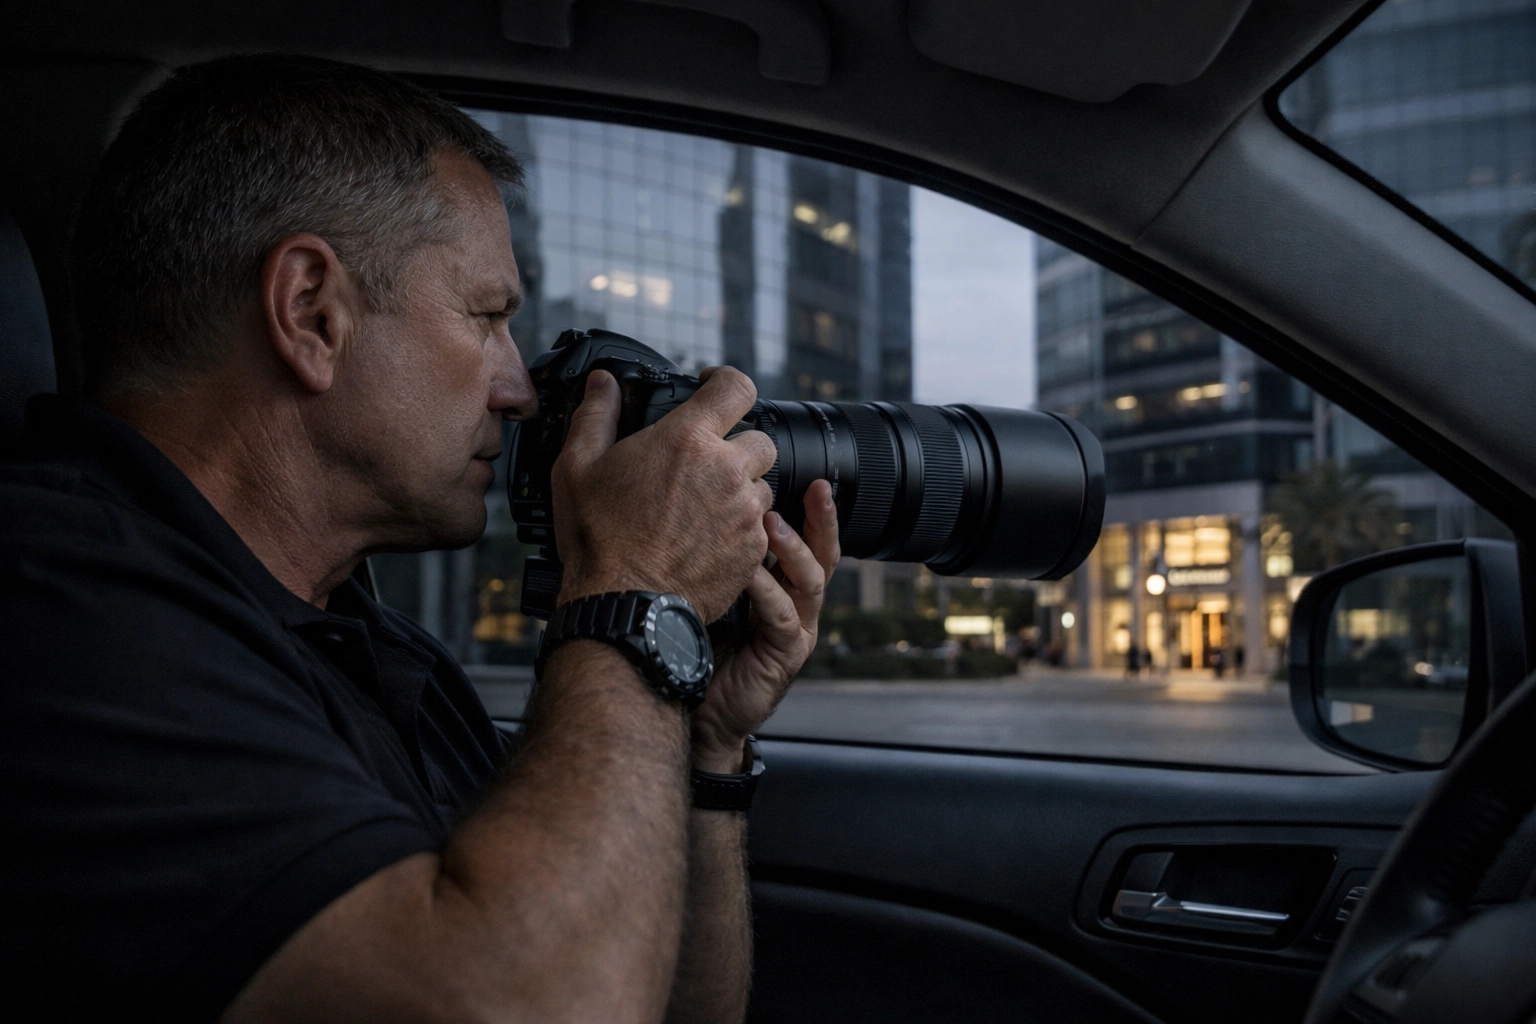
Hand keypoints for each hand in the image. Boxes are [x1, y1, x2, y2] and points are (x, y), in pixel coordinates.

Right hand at [550, 366, 776, 622]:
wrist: (625, 604)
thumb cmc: (599, 538)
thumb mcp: (577, 467)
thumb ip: (596, 414)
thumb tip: (604, 383)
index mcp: (688, 439)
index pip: (736, 387)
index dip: (725, 382)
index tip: (711, 389)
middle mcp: (726, 470)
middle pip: (759, 439)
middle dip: (736, 445)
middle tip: (704, 463)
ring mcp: (745, 512)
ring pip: (762, 486)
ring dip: (740, 490)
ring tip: (702, 507)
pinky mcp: (753, 549)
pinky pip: (760, 527)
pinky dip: (740, 529)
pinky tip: (706, 539)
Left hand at [691, 480, 839, 770]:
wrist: (689, 709)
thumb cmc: (692, 647)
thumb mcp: (704, 590)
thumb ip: (712, 557)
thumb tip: (694, 504)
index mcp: (779, 587)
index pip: (806, 541)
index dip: (812, 510)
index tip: (808, 477)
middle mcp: (794, 607)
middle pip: (823, 555)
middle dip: (821, 520)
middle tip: (816, 488)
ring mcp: (794, 631)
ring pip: (810, 581)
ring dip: (792, 548)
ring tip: (771, 522)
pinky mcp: (784, 655)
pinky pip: (782, 615)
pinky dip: (766, 590)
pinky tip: (748, 573)